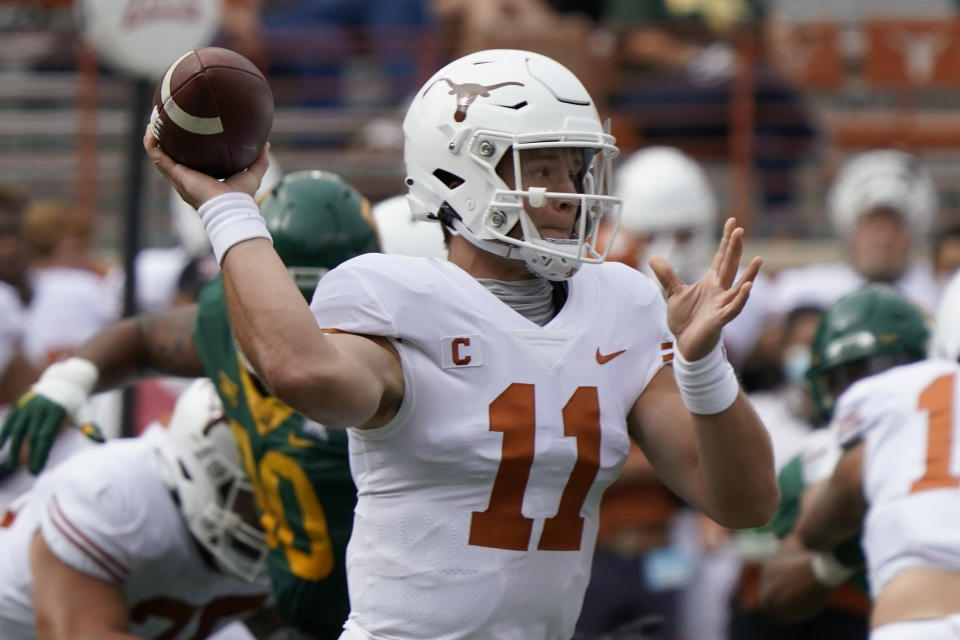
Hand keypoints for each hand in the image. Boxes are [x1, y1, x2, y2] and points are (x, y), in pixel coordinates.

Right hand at [0, 358, 101, 473]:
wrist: (65, 381)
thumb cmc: (77, 402)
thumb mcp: (84, 412)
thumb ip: (89, 427)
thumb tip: (101, 441)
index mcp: (56, 411)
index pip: (45, 436)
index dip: (40, 454)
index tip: (38, 470)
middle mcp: (39, 408)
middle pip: (32, 436)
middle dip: (31, 455)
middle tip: (32, 474)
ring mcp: (28, 405)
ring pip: (17, 430)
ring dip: (13, 448)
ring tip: (12, 465)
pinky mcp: (20, 405)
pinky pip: (10, 422)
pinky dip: (4, 434)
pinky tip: (0, 447)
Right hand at [143, 125, 270, 209]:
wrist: (230, 207)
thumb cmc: (241, 197)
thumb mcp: (252, 173)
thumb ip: (259, 159)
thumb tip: (266, 143)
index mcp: (201, 178)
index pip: (189, 160)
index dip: (185, 147)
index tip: (185, 130)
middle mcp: (186, 178)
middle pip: (170, 156)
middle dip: (165, 139)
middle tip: (164, 120)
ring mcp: (178, 177)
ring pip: (158, 155)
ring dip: (153, 137)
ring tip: (153, 119)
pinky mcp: (175, 175)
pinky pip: (157, 156)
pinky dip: (151, 143)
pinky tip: (150, 129)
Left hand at [649, 217, 760, 360]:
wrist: (685, 345)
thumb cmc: (685, 320)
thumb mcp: (673, 293)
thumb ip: (666, 276)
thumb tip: (653, 257)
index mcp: (711, 282)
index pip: (721, 257)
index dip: (726, 240)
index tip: (733, 222)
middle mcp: (720, 291)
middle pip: (730, 266)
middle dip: (734, 249)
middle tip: (739, 230)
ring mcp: (722, 305)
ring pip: (739, 287)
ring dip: (749, 274)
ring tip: (758, 259)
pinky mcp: (720, 320)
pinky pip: (733, 308)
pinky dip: (741, 298)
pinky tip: (748, 287)